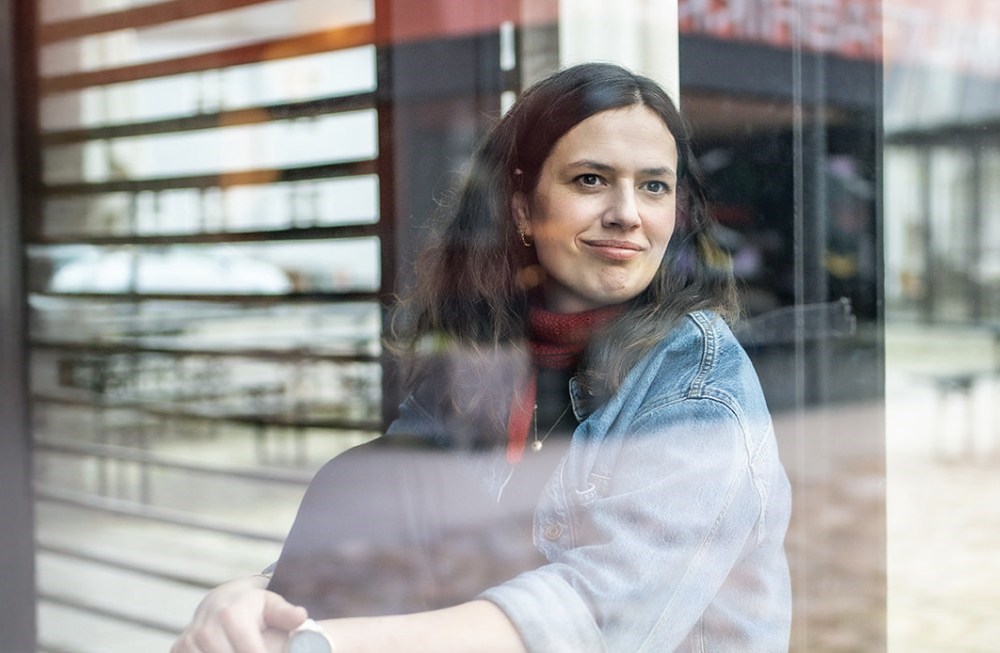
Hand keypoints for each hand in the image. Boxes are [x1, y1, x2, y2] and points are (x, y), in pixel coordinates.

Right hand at [171, 576, 308, 652]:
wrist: (220, 600)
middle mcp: (206, 629)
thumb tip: (301, 616)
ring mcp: (189, 641)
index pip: (252, 652)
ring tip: (244, 648)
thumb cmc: (253, 604)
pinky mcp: (178, 649)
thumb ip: (286, 613)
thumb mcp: (272, 604)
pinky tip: (229, 650)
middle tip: (264, 650)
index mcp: (231, 616)